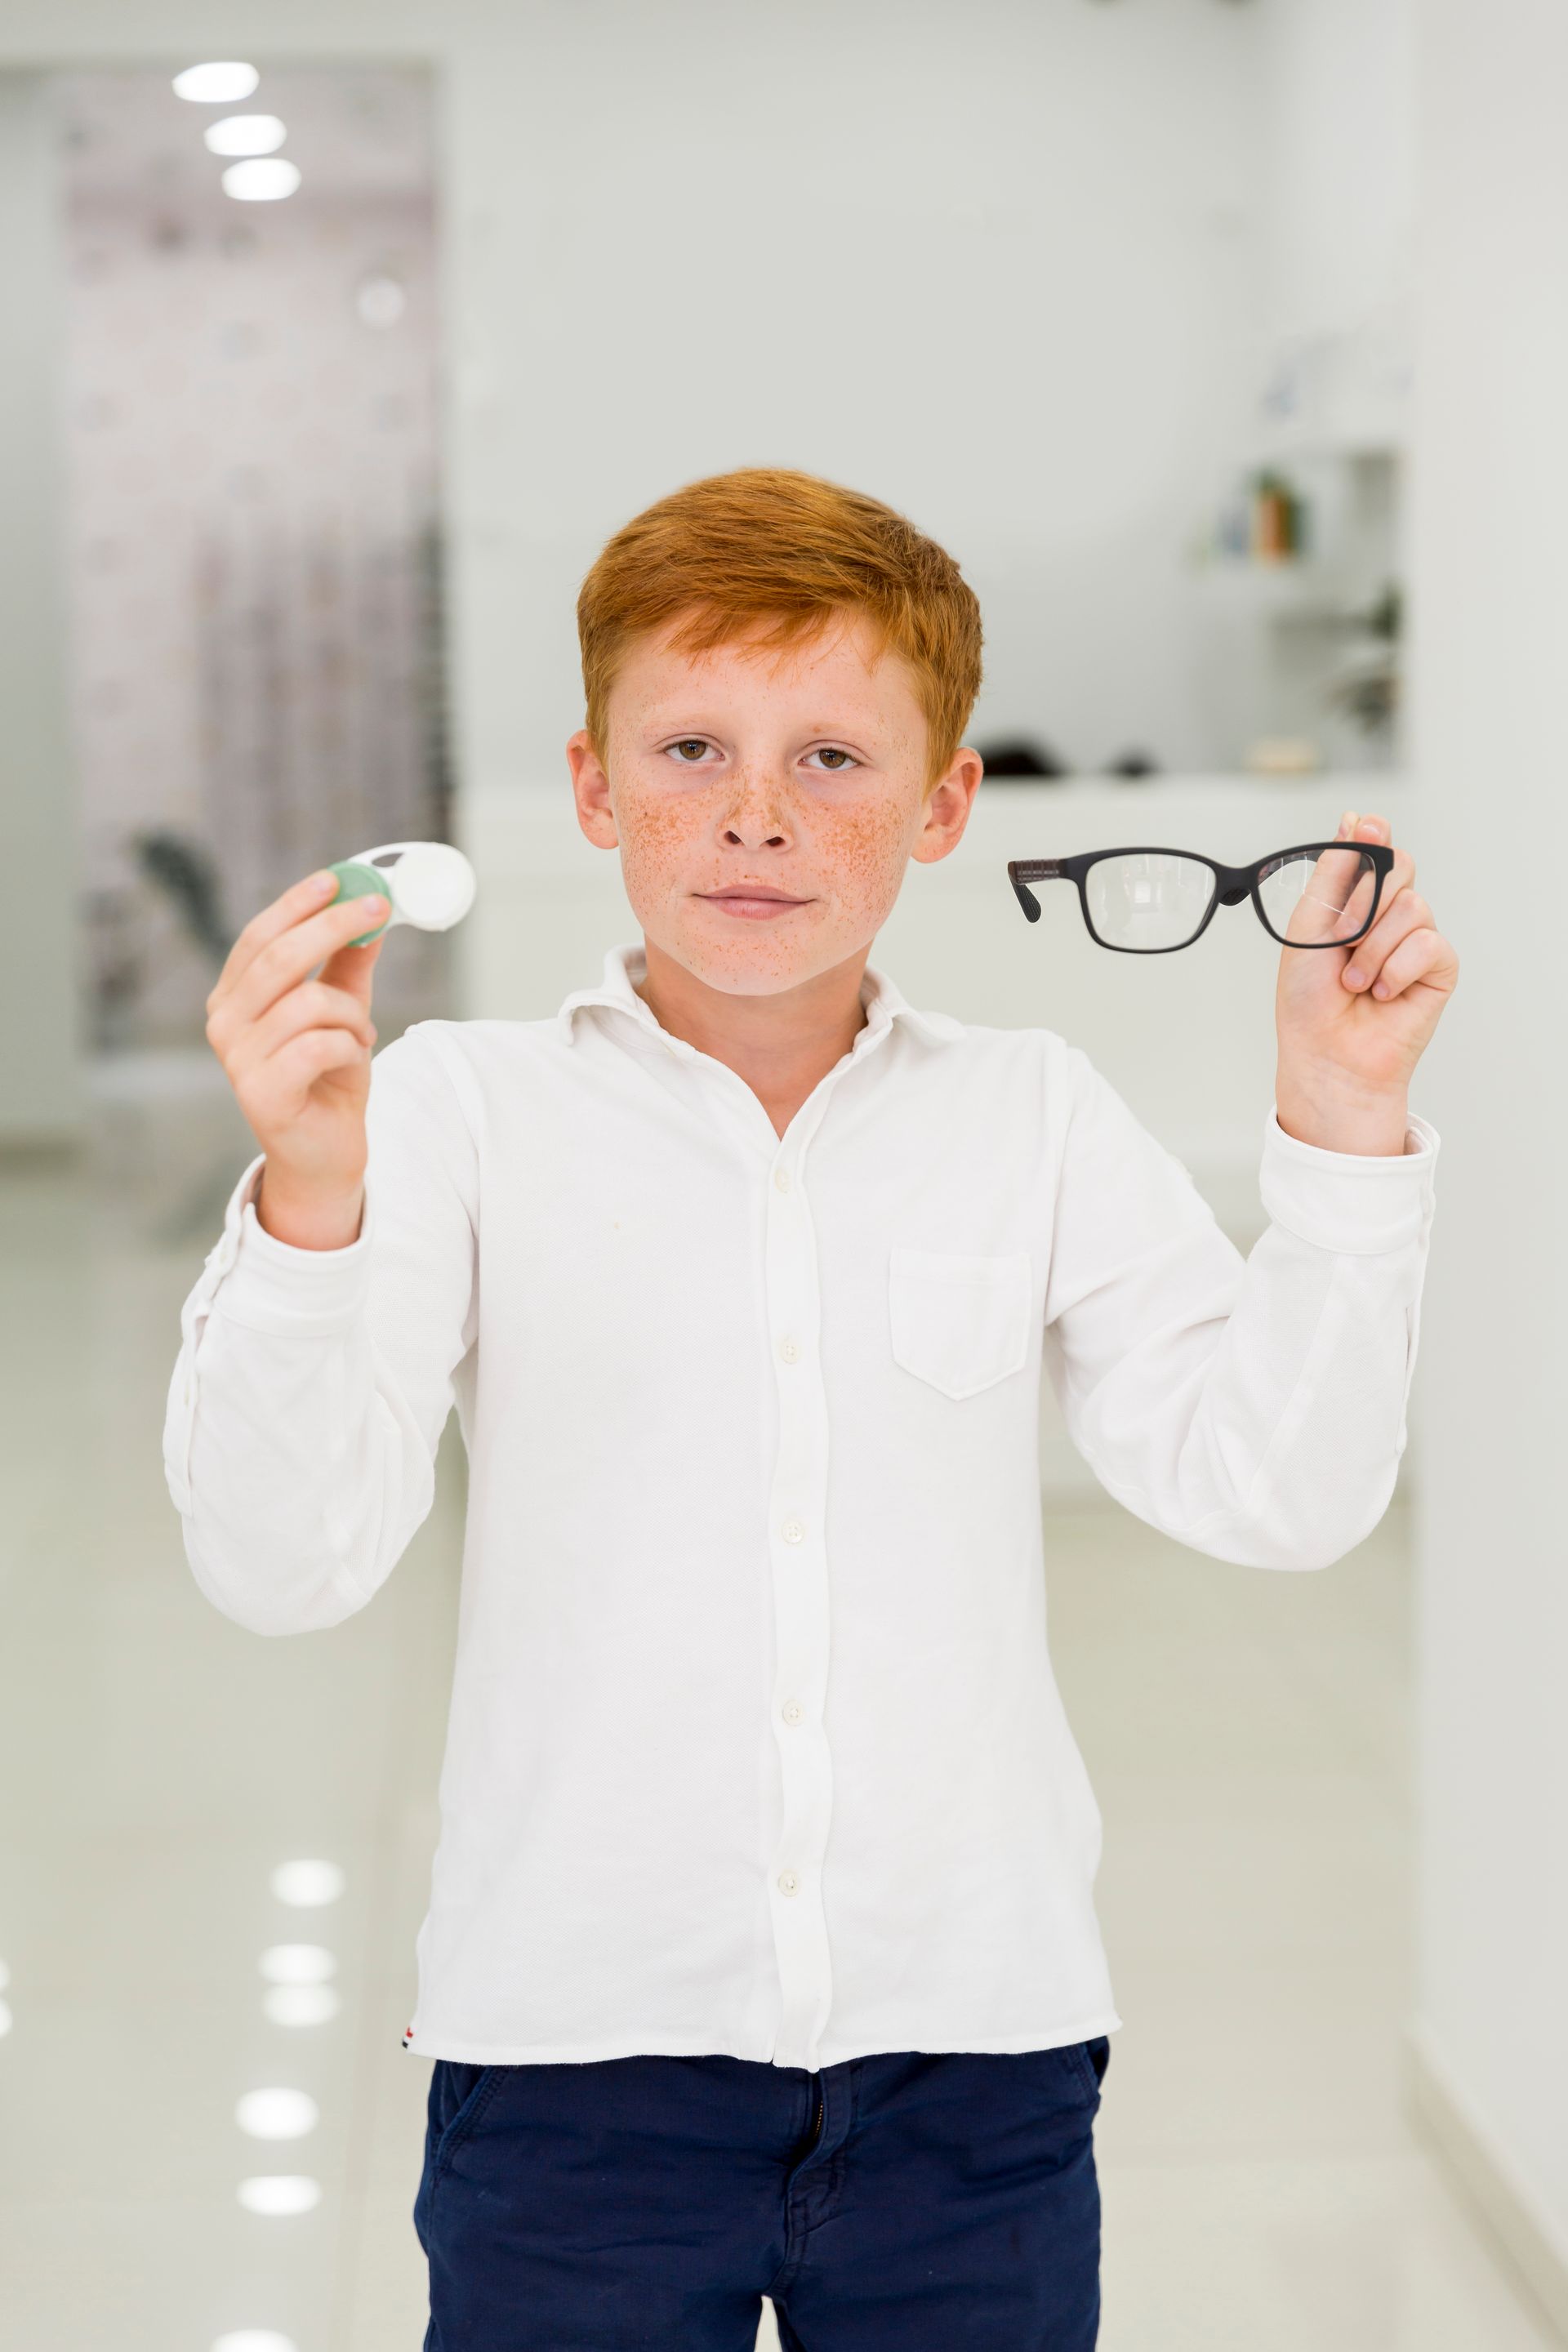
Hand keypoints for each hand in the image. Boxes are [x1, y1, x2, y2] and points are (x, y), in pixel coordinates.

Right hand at [204, 870, 386, 1246]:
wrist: (323, 1156)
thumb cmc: (326, 1082)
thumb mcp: (342, 1014)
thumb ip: (348, 967)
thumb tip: (371, 915)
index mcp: (233, 998)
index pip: (258, 937)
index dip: (297, 905)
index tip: (337, 879)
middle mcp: (224, 1024)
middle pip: (280, 957)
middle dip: (334, 926)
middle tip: (378, 909)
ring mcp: (238, 1060)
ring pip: (309, 1002)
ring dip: (352, 1014)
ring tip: (361, 1034)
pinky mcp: (262, 1093)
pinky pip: (319, 1044)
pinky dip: (349, 1046)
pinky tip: (352, 1058)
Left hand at [1274, 811, 1457, 1155]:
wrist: (1325, 1056)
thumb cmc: (1309, 999)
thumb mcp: (1309, 925)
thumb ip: (1335, 872)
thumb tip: (1358, 818)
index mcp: (1354, 899)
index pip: (1374, 848)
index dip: (1373, 836)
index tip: (1366, 829)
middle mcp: (1388, 914)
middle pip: (1400, 865)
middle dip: (1364, 900)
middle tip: (1342, 939)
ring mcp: (1415, 938)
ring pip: (1413, 905)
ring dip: (1373, 947)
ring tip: (1354, 981)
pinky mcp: (1438, 967)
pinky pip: (1429, 943)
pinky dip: (1397, 969)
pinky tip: (1382, 993)